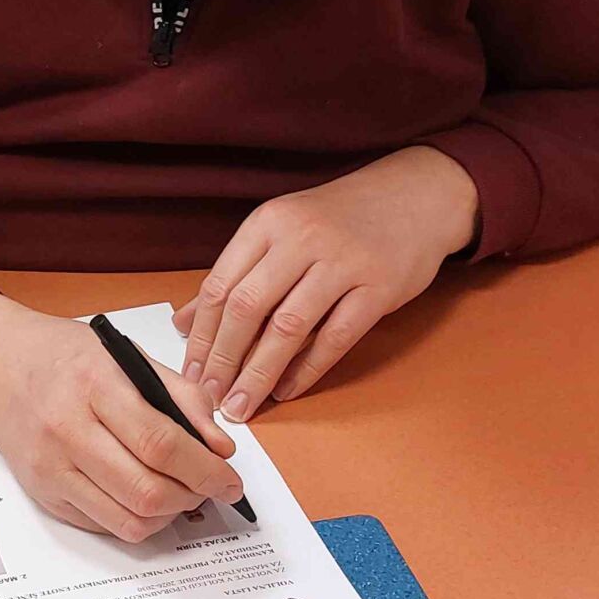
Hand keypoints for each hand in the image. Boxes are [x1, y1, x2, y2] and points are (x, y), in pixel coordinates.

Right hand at [0, 290, 243, 541]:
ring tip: (181, 491)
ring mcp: (51, 467)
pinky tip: (145, 493)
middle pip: (146, 488)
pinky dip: (138, 519)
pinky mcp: (44, 494)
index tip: (229, 478)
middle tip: (211, 485)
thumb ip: (179, 395)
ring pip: (129, 519)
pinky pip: (106, 526)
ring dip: (170, 514)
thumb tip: (220, 445)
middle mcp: (66, 428)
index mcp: (93, 383)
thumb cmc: (66, 358)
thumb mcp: (125, 354)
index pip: (159, 441)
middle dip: (194, 495)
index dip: (204, 468)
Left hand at [176, 146, 478, 422]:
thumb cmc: (338, 218)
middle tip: (210, 396)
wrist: (414, 194)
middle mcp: (300, 239)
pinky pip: (335, 337)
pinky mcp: (378, 288)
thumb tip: (184, 322)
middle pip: (248, 307)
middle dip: (224, 359)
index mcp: (267, 223)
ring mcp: (341, 262)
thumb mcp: (280, 230)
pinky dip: (307, 369)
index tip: (189, 373)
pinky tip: (287, 390)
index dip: (201, 335)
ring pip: (288, 327)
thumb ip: (235, 274)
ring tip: (243, 404)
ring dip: (259, 372)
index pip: (220, 285)